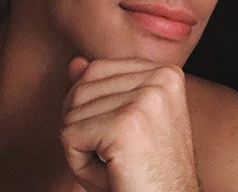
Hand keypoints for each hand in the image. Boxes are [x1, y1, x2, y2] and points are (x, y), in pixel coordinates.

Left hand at [61, 57, 199, 191]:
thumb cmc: (147, 173)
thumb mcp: (124, 124)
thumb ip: (101, 90)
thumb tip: (74, 63)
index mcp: (166, 73)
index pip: (97, 69)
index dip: (92, 109)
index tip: (119, 137)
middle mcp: (160, 77)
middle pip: (81, 88)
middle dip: (84, 128)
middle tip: (117, 155)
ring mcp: (146, 97)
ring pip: (73, 113)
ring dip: (82, 147)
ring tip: (116, 163)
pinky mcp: (126, 123)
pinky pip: (70, 136)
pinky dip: (79, 164)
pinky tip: (111, 172)